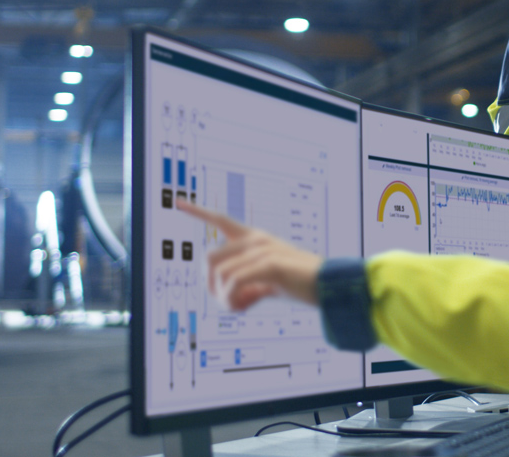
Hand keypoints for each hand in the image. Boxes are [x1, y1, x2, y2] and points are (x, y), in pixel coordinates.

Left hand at [176, 199, 323, 311]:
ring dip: (224, 298)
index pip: (222, 220)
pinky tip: (248, 305)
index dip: (199, 212)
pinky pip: (233, 283)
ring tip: (243, 306)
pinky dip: (233, 300)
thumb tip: (228, 295)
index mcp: (256, 239)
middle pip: (210, 259)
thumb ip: (248, 280)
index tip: (178, 202)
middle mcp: (256, 240)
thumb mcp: (270, 279)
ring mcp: (262, 250)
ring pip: (219, 274)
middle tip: (230, 303)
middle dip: (211, 286)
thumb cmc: (302, 282)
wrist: (329, 285)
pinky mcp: (268, 264)